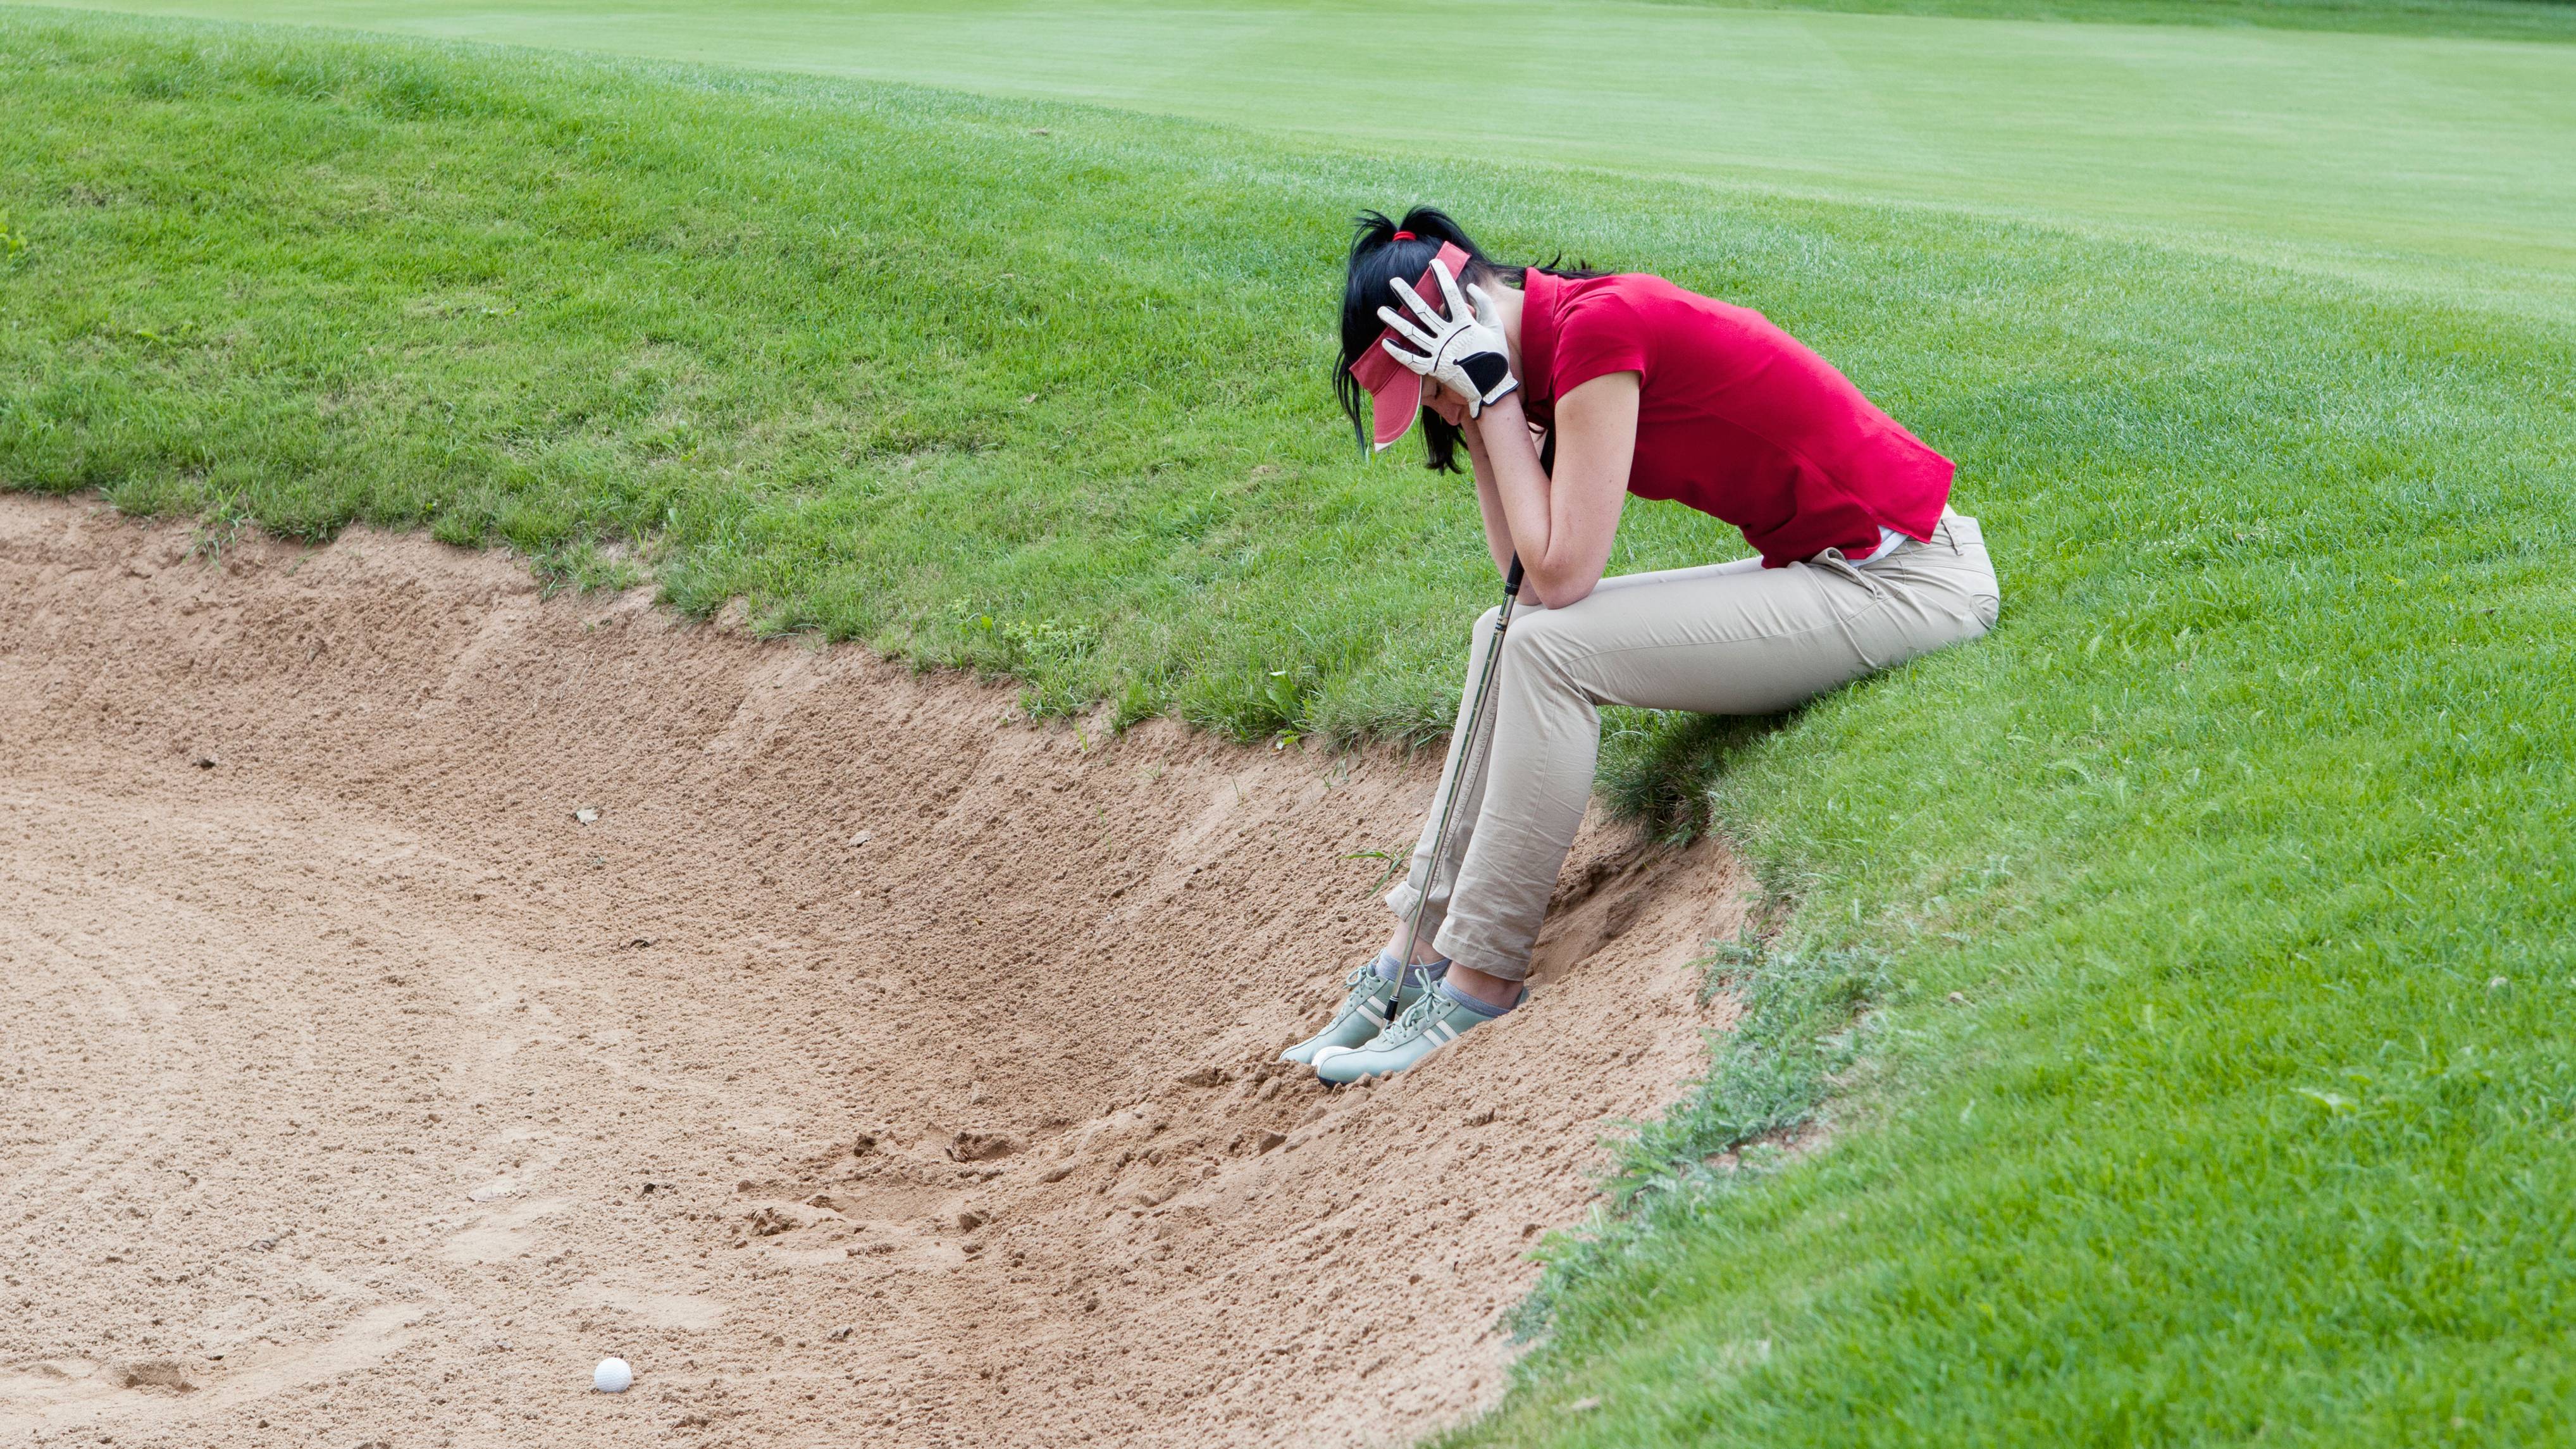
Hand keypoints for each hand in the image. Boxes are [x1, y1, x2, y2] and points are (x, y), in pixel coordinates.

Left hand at [1377, 260, 1517, 418]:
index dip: (1442, 277)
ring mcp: (1439, 353)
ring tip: (1381, 310)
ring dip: (1395, 321)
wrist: (1492, 387)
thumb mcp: (1495, 326)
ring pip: (1412, 334)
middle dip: (1407, 295)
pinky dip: (1398, 353)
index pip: (1451, 294)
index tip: (1433, 262)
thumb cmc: (1495, 354)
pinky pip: (1411, 361)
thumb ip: (1484, 304)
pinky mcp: (1433, 369)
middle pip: (1423, 311)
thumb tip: (1469, 287)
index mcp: (1464, 324)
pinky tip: (1386, 343)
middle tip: (1393, 281)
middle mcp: (1448, 336)